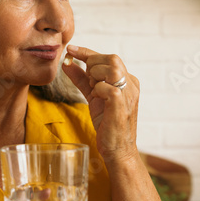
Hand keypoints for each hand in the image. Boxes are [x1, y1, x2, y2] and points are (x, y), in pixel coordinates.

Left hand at [62, 45, 139, 162]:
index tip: (70, 49)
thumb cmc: (108, 124)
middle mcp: (131, 85)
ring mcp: (129, 94)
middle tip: (88, 81)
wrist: (118, 150)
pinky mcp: (122, 105)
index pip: (109, 58)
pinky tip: (96, 98)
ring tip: (94, 90)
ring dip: (96, 76)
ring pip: (112, 68)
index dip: (88, 52)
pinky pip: (108, 87)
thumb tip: (67, 63)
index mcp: (128, 80)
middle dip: (92, 64)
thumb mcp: (93, 97)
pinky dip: (97, 90)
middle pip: (112, 58)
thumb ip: (82, 79)